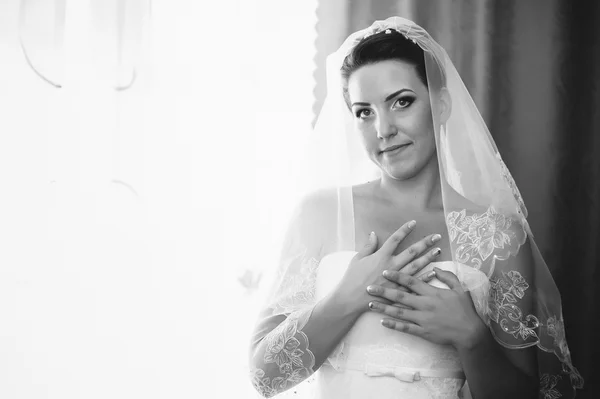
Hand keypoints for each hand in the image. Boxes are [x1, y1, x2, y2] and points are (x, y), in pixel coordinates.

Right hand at [335, 220, 442, 315]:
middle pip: (411, 251)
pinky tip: (434, 272)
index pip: (395, 239)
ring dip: (428, 258)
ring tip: (438, 250)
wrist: (351, 299)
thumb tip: (374, 234)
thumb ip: (368, 246)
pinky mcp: (398, 290)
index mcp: (381, 256)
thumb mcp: (357, 259)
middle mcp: (391, 265)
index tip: (414, 222)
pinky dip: (425, 277)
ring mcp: (396, 278)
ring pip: (416, 266)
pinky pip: (414, 283)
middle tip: (437, 236)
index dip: (405, 230)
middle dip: (425, 243)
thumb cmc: (352, 278)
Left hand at [366, 267, 486, 349]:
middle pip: (400, 296)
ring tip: (370, 304)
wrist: (469, 332)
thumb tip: (436, 267)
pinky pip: (405, 328)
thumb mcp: (460, 289)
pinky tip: (383, 322)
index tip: (384, 271)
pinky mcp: (423, 331)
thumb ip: (447, 276)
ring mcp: (423, 319)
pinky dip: (393, 325)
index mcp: (432, 293)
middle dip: (383, 291)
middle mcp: (425, 304)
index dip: (397, 276)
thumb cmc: (464, 309)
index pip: (411, 281)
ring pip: (399, 312)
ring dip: (383, 308)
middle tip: (368, 287)